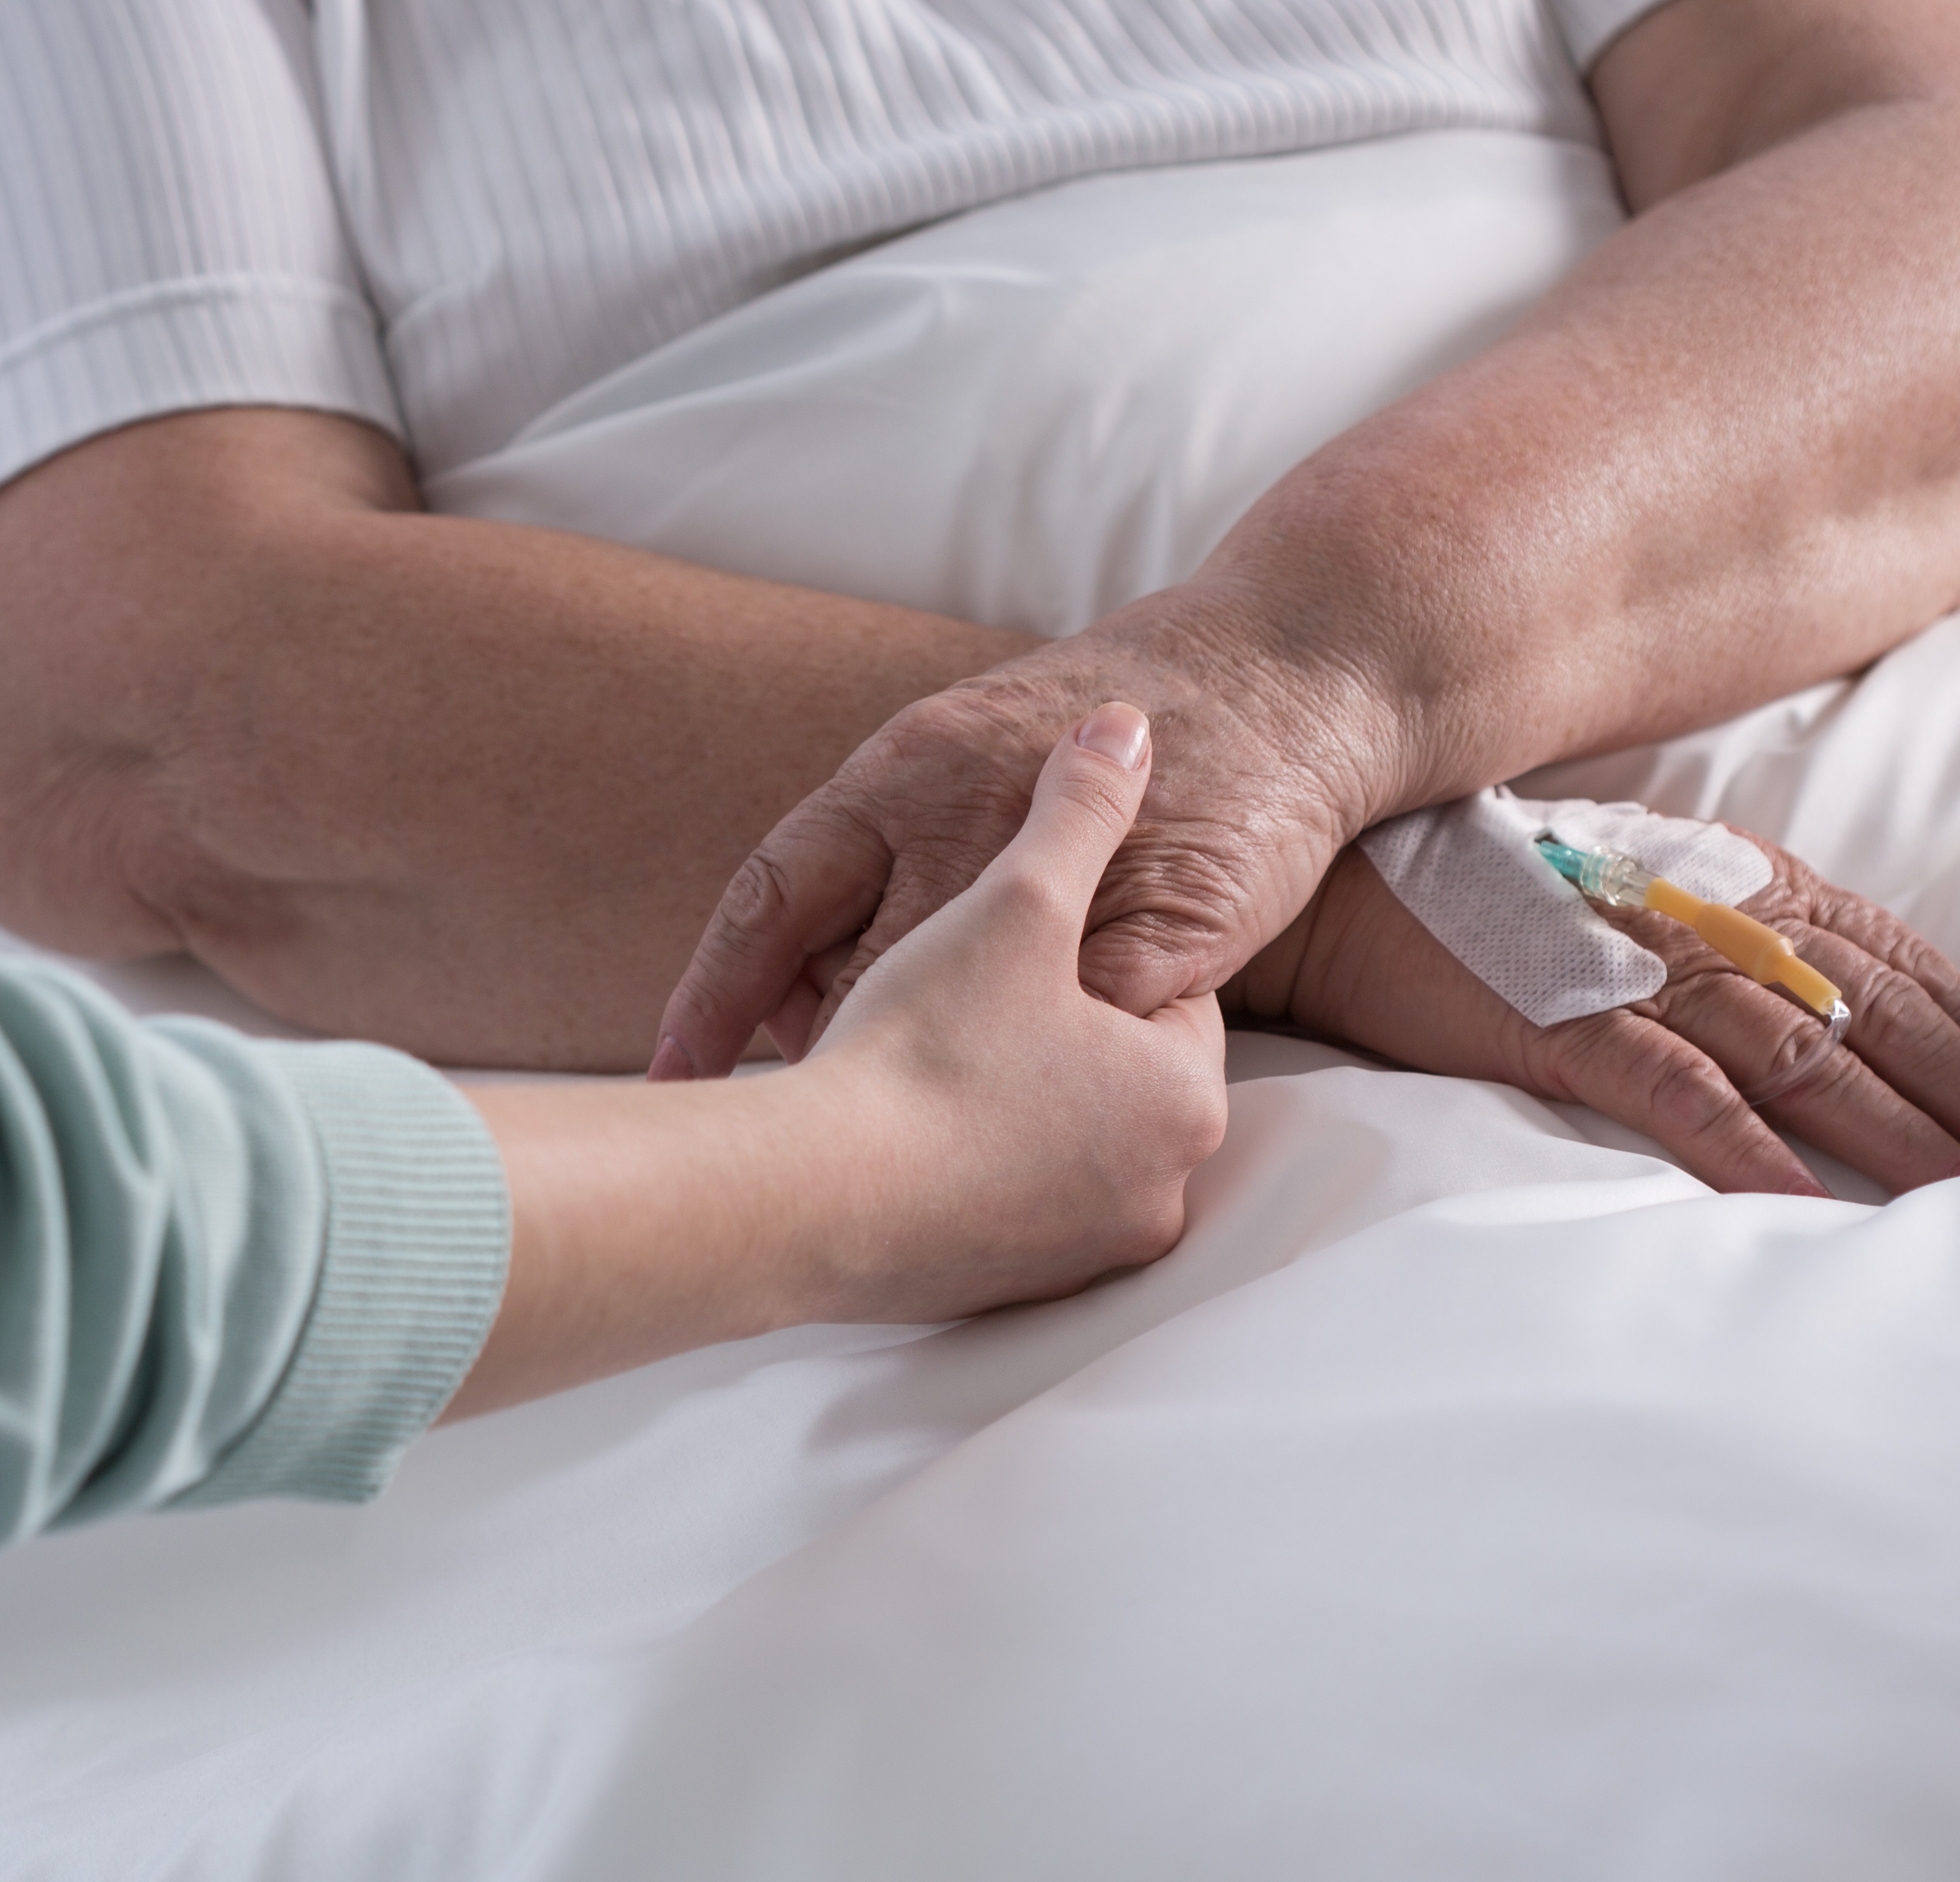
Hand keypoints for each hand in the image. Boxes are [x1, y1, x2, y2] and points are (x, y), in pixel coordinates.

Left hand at [651, 586, 1389, 1079]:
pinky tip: (1035, 1115)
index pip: (774, 895)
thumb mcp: (967, 745)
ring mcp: (1068, 882)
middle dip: (822, 1057)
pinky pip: (1084, 1037)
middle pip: (855, 978)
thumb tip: (801, 946)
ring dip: (933, 1081)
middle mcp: (966, 816)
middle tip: (794, 1120)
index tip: (673, 1076)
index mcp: (904, 769)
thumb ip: (885, 837)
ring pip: (963, 1019)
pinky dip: (1051, 1080)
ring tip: (909, 1130)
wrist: (1286, 673)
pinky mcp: (1163, 935)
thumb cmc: (1119, 714)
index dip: (713, 993)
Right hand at [797, 700, 1231, 1314]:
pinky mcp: (1004, 1295)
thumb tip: (1123, 725)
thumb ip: (1079, 811)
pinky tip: (897, 1124)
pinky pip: (996, 1209)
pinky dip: (959, 1168)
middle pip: (1103, 1078)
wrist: (810, 1204)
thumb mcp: (1015, 901)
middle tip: (962, 994)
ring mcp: (1082, 1256)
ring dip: (997, 1098)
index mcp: (1183, 1098)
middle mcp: (1158, 1192)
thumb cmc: (931, 1048)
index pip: (1163, 1002)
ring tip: (921, 1054)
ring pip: (1047, 1144)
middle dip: (1040, 1031)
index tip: (1016, 943)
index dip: (1080, 956)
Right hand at [1234, 831, 1959, 1195]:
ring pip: (1799, 1052)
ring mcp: (1630, 968)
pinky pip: (1673, 1092)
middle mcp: (1698, 915)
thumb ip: (1712, 927)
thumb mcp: (1621, 883)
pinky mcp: (1556, 1022)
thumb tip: (1803, 1001)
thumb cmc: (1470, 887)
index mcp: (1723, 877)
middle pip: (1872, 1009)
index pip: (1889, 956)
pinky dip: (1744, 1150)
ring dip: (1891, 1131)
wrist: (1328, 882)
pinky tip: (1799, 1205)